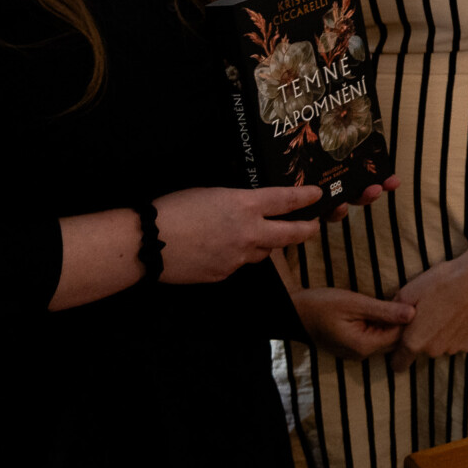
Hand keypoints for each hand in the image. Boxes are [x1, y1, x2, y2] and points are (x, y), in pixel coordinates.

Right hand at [152, 186, 323, 284]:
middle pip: (289, 235)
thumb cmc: (174, 209)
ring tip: (261, 237)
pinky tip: (221, 250)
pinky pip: (239, 264)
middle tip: (314, 226)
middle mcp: (249, 233)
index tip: (318, 195)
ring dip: (267, 244)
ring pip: (264, 252)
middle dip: (306, 230)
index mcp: (245, 206)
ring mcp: (238, 258)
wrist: (150, 243)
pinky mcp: (224, 274)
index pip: (286, 201)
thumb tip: (244, 207)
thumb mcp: (210, 193)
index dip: (305, 197)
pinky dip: (237, 257)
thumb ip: (235, 201)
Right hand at [292, 285, 415, 358]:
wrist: (295, 311)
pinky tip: (386, 312)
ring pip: (386, 341)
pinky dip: (383, 327)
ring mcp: (357, 353)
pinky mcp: (354, 347)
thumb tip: (413, 313)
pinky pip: (376, 339)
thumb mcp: (354, 303)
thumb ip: (384, 310)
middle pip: (395, 342)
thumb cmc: (322, 305)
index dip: (410, 320)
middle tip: (412, 301)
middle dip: (404, 324)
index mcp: (364, 345)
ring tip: (400, 304)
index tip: (416, 301)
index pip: (400, 337)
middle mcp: (362, 354)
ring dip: (394, 325)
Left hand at [393, 251, 467, 361]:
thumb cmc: (442, 282)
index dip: (397, 354)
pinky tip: (462, 313)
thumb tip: (390, 320)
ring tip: (448, 309)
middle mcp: (433, 351)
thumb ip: (394, 311)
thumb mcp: (409, 291)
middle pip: (421, 350)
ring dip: (441, 334)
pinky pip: (458, 341)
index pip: (398, 364)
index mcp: (414, 341)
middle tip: (430, 313)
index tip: (402, 340)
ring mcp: (454, 349)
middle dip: (422, 336)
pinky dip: (458, 332)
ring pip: (441, 345)